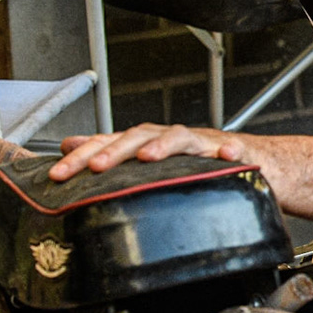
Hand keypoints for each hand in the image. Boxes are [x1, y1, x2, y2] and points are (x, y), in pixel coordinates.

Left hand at [50, 122, 246, 181]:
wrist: (256, 165)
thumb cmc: (199, 168)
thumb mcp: (151, 164)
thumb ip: (111, 152)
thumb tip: (70, 144)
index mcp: (147, 144)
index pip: (109, 144)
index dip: (81, 157)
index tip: (56, 176)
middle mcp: (171, 140)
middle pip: (139, 136)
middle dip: (114, 150)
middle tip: (92, 168)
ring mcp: (203, 144)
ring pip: (180, 138)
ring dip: (164, 144)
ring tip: (147, 156)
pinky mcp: (236, 154)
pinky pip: (234, 151)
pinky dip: (230, 152)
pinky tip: (228, 156)